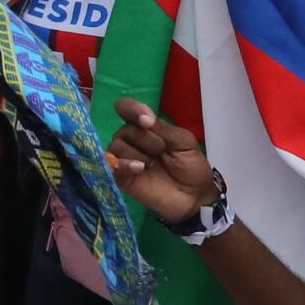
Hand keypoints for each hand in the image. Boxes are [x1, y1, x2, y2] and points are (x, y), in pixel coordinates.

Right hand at [102, 98, 225, 228]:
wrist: (194, 196)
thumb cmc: (191, 166)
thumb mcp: (184, 141)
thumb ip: (162, 128)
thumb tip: (143, 119)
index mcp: (145, 126)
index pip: (127, 108)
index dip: (131, 109)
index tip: (146, 120)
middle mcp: (130, 139)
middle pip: (125, 130)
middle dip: (146, 140)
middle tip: (163, 152)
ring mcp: (124, 158)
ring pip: (116, 146)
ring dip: (138, 154)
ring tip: (152, 165)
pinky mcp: (120, 177)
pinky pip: (110, 165)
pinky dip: (122, 164)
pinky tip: (139, 168)